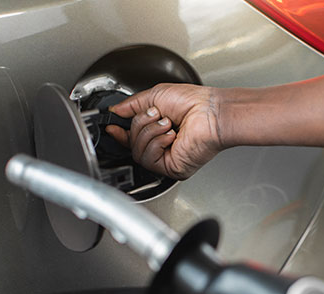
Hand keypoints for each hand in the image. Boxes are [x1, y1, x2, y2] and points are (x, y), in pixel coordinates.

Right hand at [106, 83, 223, 179]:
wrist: (211, 112)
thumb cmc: (194, 103)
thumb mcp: (154, 96)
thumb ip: (132, 104)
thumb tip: (115, 110)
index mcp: (158, 130)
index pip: (132, 138)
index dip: (120, 133)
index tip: (113, 126)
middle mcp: (163, 146)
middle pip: (131, 144)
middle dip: (139, 125)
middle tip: (155, 114)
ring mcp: (167, 158)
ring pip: (137, 152)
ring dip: (149, 132)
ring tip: (166, 123)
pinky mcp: (172, 168)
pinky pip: (148, 159)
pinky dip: (157, 143)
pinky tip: (171, 135)